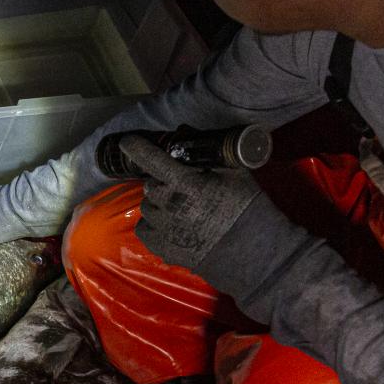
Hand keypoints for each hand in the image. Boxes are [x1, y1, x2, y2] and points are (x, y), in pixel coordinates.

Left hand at [119, 135, 265, 269]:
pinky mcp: (163, 249)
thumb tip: (183, 131)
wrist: (254, 252)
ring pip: (147, 207)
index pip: (152, 160)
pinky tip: (174, 225)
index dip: (137, 148)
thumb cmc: (247, 207)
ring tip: (183, 209)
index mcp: (187, 184)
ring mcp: (164, 230)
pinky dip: (154, 224)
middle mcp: (170, 206)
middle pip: (150, 185)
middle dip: (163, 183)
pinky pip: (144, 229)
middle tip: (184, 188)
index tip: (128, 141)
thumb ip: (206, 152)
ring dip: (159, 204)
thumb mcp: (235, 172)